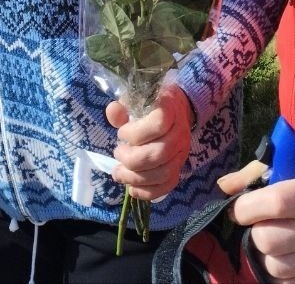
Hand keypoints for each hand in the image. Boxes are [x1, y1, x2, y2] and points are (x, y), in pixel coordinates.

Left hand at [106, 85, 192, 200]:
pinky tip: (131, 188)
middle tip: (117, 153)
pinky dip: (147, 192)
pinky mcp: (179, 169)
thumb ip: (122, 108)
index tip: (121, 133)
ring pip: (163, 173)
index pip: (159, 124)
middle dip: (131, 159)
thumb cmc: (151, 106)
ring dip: (136, 178)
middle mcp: (180, 133)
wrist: (177, 111)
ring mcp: (181, 153)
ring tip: (118, 173)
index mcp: (170, 110)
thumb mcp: (136, 101)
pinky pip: (167, 186)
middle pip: (159, 154)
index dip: (135, 133)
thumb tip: (112, 112)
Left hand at [230, 161, 294, 282]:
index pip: (273, 204)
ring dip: (267, 254)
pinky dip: (282, 274)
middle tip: (262, 224)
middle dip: (256, 231)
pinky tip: (288, 258)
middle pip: (269, 240)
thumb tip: (224, 187)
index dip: (247, 207)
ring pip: (276, 266)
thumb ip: (259, 174)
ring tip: (276, 240)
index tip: (243, 207)